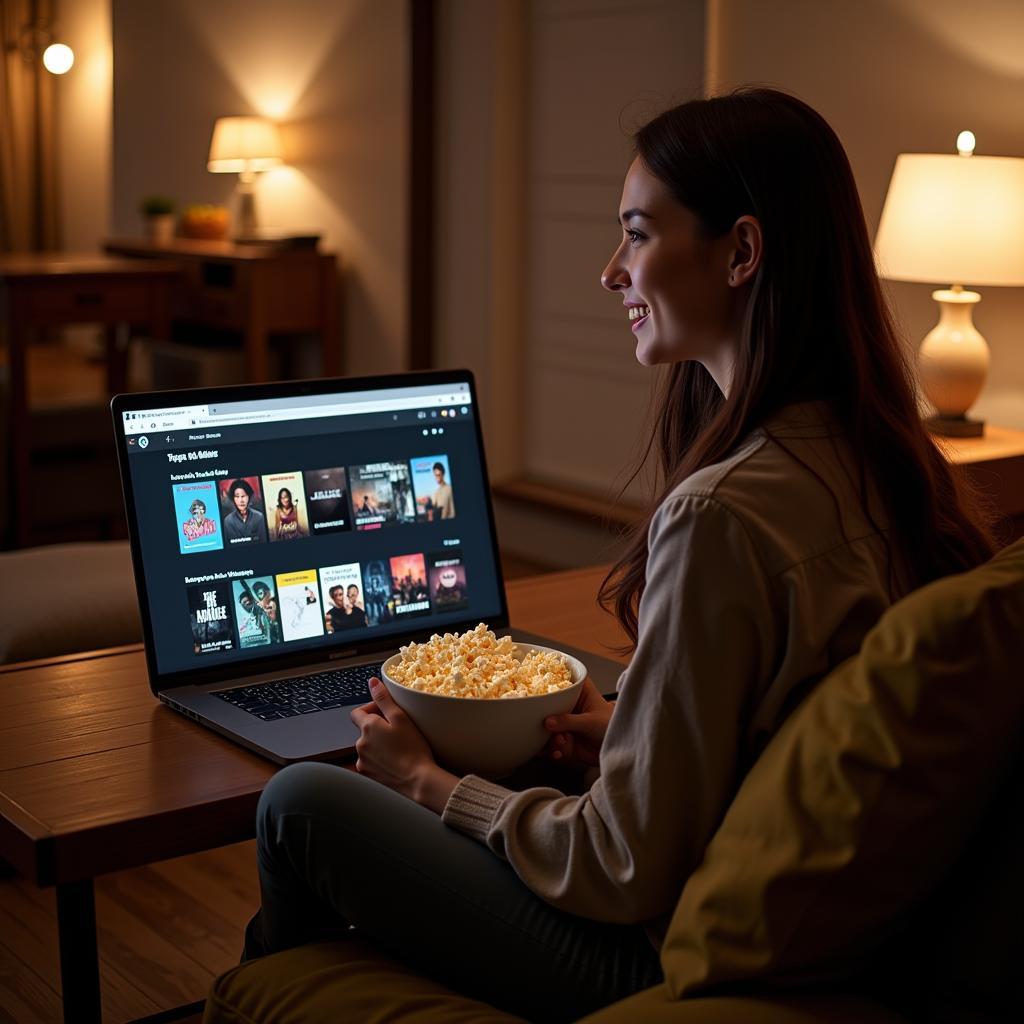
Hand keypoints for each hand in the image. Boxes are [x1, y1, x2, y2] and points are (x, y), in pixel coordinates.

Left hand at [350, 678, 458, 812]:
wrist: (417, 780)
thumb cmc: (413, 749)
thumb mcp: (401, 718)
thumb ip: (384, 699)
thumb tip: (372, 683)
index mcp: (367, 727)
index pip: (357, 712)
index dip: (370, 710)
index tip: (385, 714)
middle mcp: (360, 744)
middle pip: (363, 730)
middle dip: (377, 728)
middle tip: (397, 731)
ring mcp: (362, 761)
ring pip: (367, 747)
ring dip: (378, 745)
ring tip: (398, 748)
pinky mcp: (367, 775)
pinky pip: (370, 762)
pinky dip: (379, 760)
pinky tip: (394, 761)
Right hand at [543, 677, 611, 768]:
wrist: (620, 749)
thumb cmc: (612, 725)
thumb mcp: (591, 720)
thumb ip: (569, 721)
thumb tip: (548, 721)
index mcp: (577, 693)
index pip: (559, 681)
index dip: (546, 683)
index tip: (536, 690)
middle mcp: (568, 708)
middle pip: (546, 708)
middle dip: (543, 719)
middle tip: (546, 725)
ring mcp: (565, 725)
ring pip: (546, 730)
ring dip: (548, 738)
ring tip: (559, 742)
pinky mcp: (565, 742)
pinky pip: (552, 747)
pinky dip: (553, 751)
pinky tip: (559, 753)